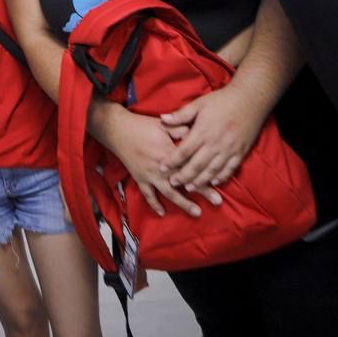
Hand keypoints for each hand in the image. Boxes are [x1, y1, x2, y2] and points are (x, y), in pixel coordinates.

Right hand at [97, 106, 220, 217]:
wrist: (117, 130)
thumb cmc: (142, 125)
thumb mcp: (164, 124)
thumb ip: (182, 129)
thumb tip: (198, 133)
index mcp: (168, 152)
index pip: (191, 166)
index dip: (205, 175)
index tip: (219, 183)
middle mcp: (161, 167)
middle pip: (184, 182)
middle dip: (201, 192)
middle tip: (217, 202)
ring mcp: (150, 174)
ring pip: (168, 192)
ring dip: (183, 203)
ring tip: (197, 212)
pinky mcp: (139, 178)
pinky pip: (147, 194)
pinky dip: (154, 204)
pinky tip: (162, 213)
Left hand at [160, 85, 268, 188]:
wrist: (250, 99)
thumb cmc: (222, 100)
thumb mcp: (199, 104)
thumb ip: (181, 114)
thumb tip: (162, 119)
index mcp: (203, 132)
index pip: (184, 151)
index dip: (172, 161)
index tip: (162, 168)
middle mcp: (215, 144)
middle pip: (197, 165)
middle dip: (184, 176)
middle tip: (173, 183)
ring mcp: (229, 150)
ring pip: (212, 170)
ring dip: (200, 181)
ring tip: (190, 188)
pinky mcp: (241, 152)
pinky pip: (230, 169)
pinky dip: (222, 177)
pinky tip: (214, 183)